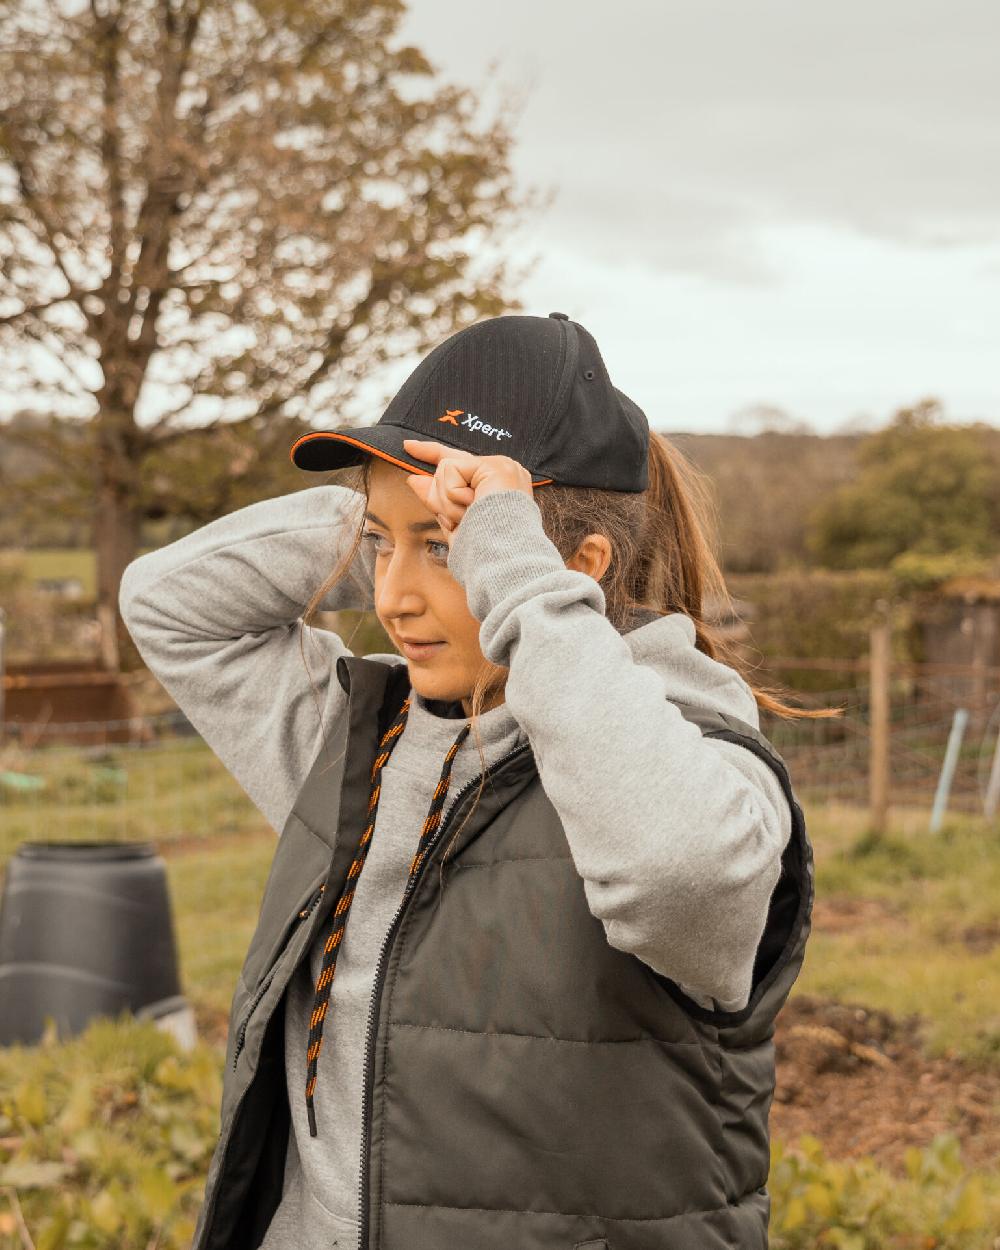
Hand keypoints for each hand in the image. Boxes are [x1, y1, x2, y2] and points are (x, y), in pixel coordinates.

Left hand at [401, 438, 534, 538]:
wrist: (500, 558)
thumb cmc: (483, 548)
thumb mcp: (452, 520)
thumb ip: (436, 498)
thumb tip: (413, 479)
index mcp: (496, 485)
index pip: (459, 463)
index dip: (432, 453)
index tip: (408, 446)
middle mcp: (502, 471)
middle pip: (447, 467)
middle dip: (439, 497)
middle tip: (458, 521)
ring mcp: (500, 466)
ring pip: (444, 470)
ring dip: (447, 502)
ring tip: (468, 517)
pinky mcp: (493, 466)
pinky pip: (451, 470)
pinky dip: (452, 495)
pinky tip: (472, 506)